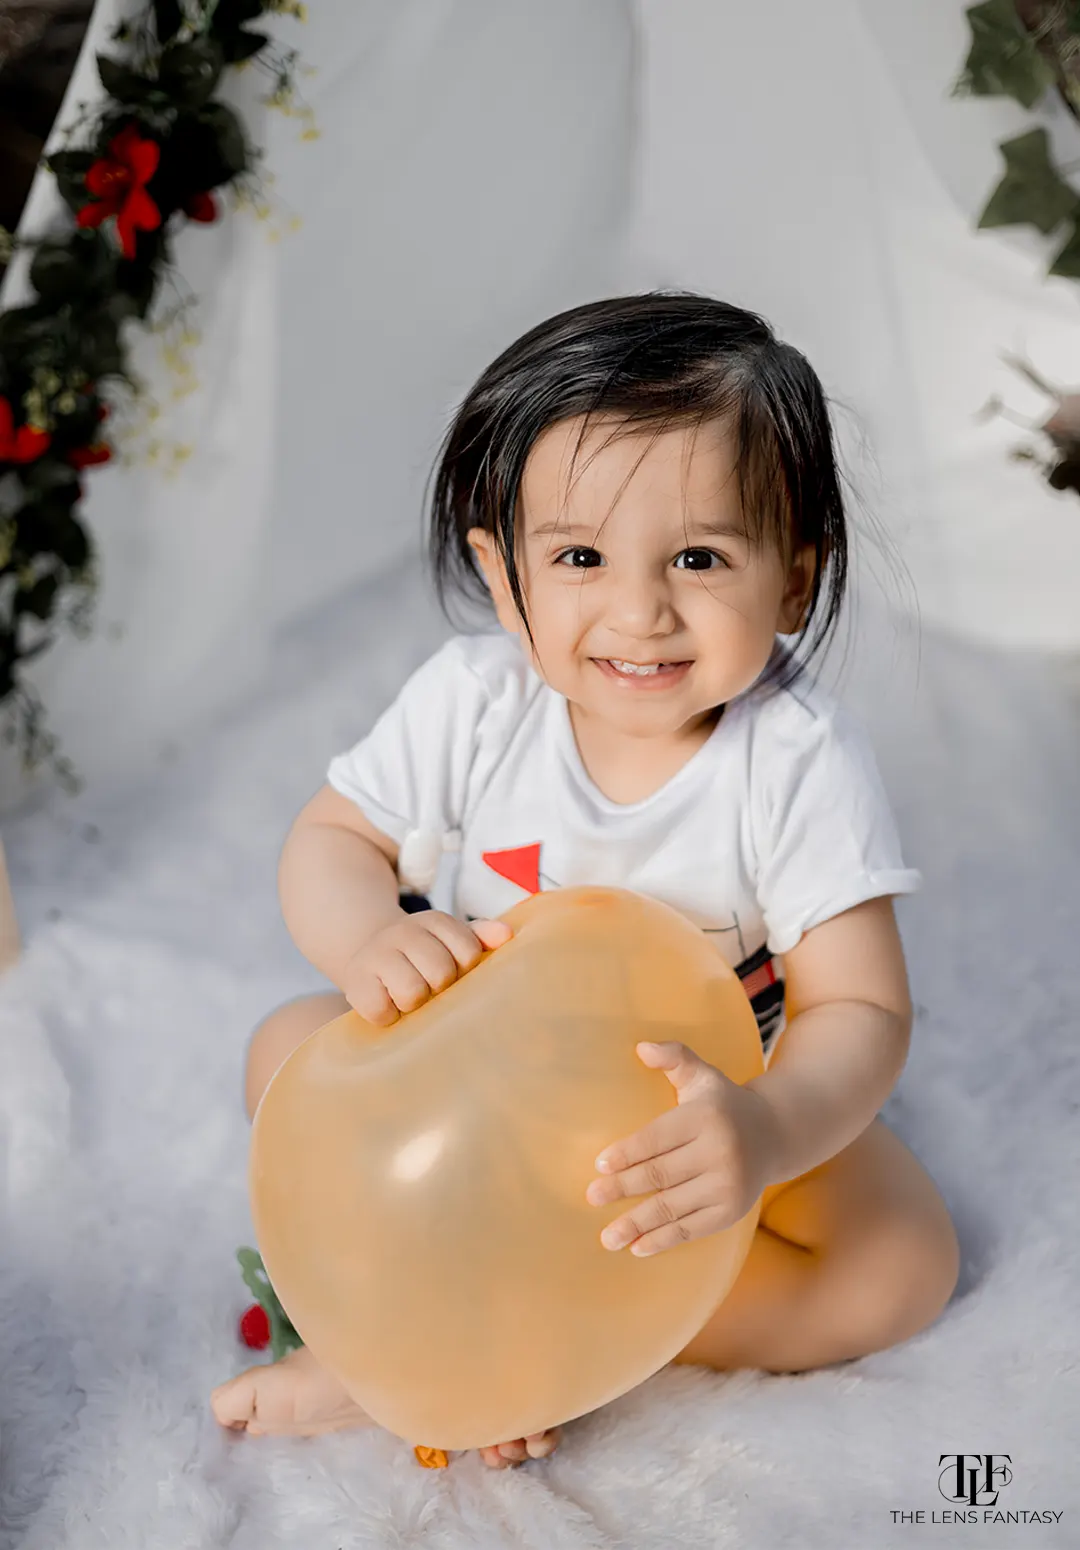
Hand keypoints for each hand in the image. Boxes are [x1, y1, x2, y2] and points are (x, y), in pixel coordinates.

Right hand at [342, 910, 511, 1025]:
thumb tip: (506, 936)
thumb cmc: (421, 955)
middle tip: (428, 988)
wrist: (368, 955)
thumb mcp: (450, 940)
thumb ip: (479, 937)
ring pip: (412, 993)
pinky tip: (388, 1005)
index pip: (468, 953)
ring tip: (408, 998)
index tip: (453, 972)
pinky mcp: (355, 984)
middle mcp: (403, 932)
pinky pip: (382, 1011)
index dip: (464, 971)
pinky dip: (388, 1016)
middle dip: (438, 989)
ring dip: (413, 1004)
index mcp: (434, 921)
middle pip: (441, 974)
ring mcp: (376, 956)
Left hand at [585, 1041, 778, 1255]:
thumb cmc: (722, 1104)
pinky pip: (691, 1229)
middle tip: (591, 1197)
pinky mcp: (732, 1212)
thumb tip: (641, 1048)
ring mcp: (728, 1186)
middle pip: (660, 1174)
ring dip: (636, 1224)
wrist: (774, 1134)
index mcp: (707, 1117)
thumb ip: (674, 1057)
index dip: (627, 1152)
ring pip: (673, 1208)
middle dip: (622, 1187)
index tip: (599, 1165)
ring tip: (607, 1237)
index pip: (658, 1138)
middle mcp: (721, 1153)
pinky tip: (637, 1247)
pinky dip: (663, 1240)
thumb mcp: (702, 1076)